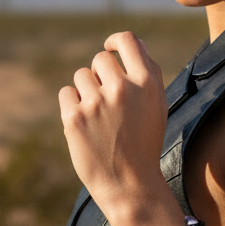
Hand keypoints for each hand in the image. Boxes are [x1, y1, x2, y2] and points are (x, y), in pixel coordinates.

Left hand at [58, 31, 167, 213]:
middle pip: (100, 59)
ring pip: (81, 76)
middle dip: (100, 75)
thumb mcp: (158, 106)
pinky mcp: (73, 117)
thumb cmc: (144, 143)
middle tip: (106, 101)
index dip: (115, 41)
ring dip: (86, 91)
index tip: (110, 48)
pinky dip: (72, 105)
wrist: (129, 185)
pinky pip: (66, 93)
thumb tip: (132, 43)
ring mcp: (96, 102)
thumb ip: (148, 72)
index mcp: (147, 83)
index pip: (127, 41)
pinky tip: (85, 124)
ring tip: (98, 117)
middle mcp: (122, 88)